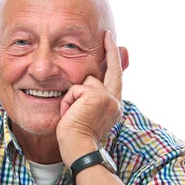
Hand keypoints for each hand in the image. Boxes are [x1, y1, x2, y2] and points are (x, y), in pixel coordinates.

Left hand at [56, 31, 123, 165]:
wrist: (79, 150)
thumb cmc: (77, 138)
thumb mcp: (85, 115)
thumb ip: (90, 97)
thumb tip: (90, 79)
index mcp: (114, 105)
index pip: (116, 77)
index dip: (115, 59)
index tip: (117, 43)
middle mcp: (114, 100)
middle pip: (109, 69)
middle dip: (110, 50)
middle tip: (107, 34)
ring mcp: (107, 97)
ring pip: (83, 82)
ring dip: (71, 97)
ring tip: (71, 115)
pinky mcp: (96, 96)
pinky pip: (74, 89)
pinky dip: (66, 102)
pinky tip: (69, 115)